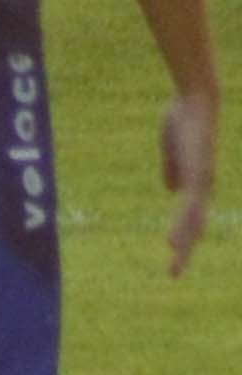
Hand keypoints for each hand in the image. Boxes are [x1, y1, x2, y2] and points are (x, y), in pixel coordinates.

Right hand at [164, 87, 216, 277]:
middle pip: (194, 224)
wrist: (196, 102)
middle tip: (174, 272)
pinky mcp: (197, 175)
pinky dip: (182, 224)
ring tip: (175, 263)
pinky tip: (175, 237)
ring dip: (183, 243)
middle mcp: (203, 186)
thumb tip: (171, 190)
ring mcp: (202, 182)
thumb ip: (173, 170)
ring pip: (193, 220)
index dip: (184, 234)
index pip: (191, 214)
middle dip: (185, 248)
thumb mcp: (172, 149)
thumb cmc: (184, 120)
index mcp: (196, 181)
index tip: (172, 252)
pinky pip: (189, 206)